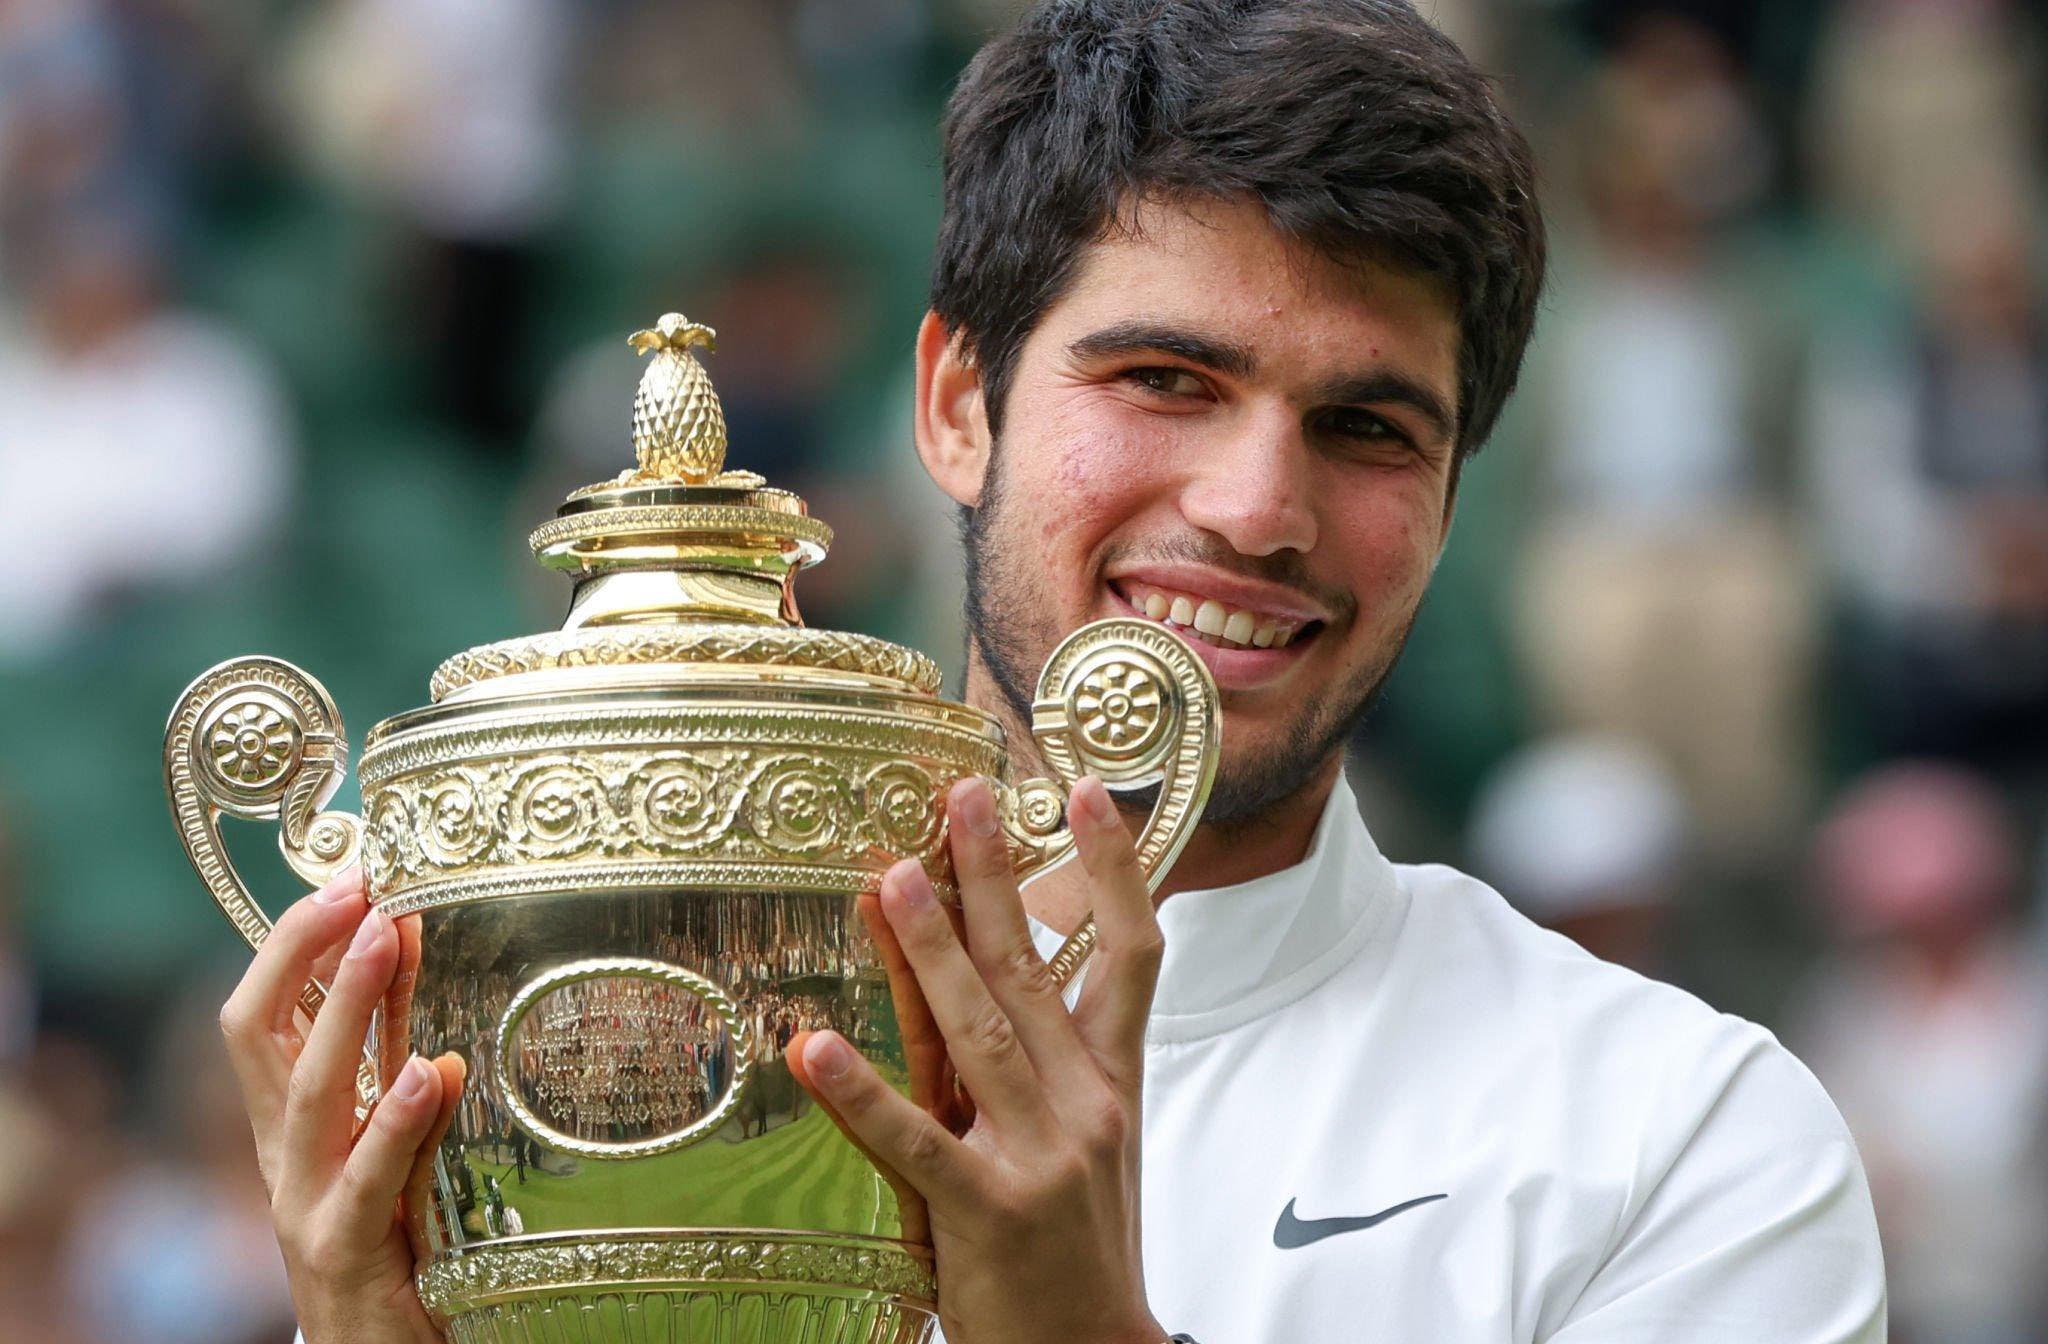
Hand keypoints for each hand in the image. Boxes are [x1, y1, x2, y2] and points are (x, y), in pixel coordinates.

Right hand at [217, 867, 464, 1342]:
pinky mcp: (349, 1252)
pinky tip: (433, 1075)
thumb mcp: (389, 1148)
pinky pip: (370, 1180)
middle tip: (362, 886)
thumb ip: (400, 1079)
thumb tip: (433, 1011)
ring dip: (351, 1011)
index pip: (266, 1014)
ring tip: (390, 939)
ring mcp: (310, 1203)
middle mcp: (287, 1155)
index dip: (295, 942)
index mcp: (292, 1122)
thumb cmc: (385, 1245)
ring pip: (312, 1097)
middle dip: (309, 954)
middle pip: (268, 1037)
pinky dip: (400, 1121)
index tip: (348, 874)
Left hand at [788, 776, 1166, 1343]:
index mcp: (1112, 1080)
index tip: (1089, 792)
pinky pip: (913, 1142)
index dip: (1114, 868)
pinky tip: (814, 1049)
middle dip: (996, 876)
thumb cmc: (1080, 1238)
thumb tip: (998, 963)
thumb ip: (1048, 1053)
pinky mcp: (983, 1213)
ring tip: (890, 880)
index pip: (1133, 953)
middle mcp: (1083, 1104)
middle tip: (962, 798)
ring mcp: (1037, 1156)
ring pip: (979, 1032)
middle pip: (1035, 969)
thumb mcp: (1086, 1136)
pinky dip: (861, 1094)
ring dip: (931, 950)